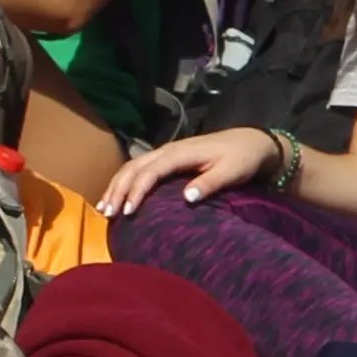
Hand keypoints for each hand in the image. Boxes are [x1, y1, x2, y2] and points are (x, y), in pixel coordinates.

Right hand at [101, 128, 276, 215]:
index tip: (128, 211)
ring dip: (116, 185)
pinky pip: (139, 168)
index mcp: (181, 153)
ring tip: (104, 209)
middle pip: (134, 167)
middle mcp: (169, 150)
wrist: (252, 142)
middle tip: (107, 214)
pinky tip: (118, 198)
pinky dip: (124, 182)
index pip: (151, 170)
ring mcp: (167, 153)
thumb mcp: (231, 172)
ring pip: (132, 166)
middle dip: (118, 189)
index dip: (137, 190)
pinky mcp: (168, 160)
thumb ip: (210, 184)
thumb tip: (186, 199)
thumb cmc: (242, 159)